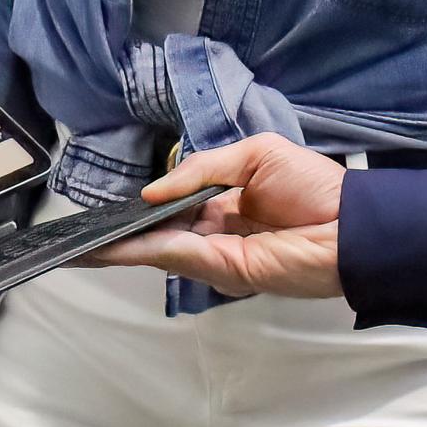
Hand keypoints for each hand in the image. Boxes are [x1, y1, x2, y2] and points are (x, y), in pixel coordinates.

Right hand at [96, 134, 346, 298]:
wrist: (351, 225)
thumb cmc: (312, 186)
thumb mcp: (254, 156)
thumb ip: (201, 169)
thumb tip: (151, 193)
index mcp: (225, 204)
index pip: (174, 209)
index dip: (143, 209)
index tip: (106, 210)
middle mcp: (215, 232)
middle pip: (158, 234)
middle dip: (119, 234)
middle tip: (74, 235)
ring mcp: (216, 254)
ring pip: (157, 249)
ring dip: (117, 247)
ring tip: (77, 244)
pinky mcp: (222, 269)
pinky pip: (174, 255)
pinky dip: (141, 251)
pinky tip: (111, 246)